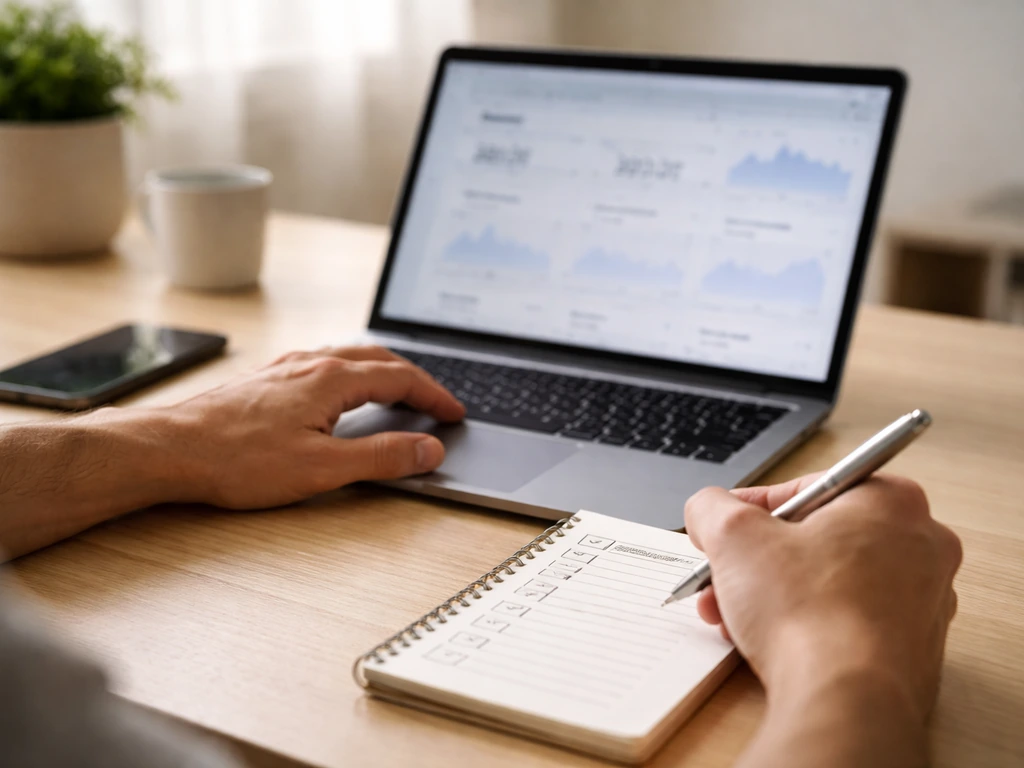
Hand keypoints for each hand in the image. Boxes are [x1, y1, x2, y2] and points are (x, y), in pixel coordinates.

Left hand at [151, 345, 464, 508]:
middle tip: (436, 400)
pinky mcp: (266, 380)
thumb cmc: (237, 459)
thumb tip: (428, 449)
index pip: (399, 377)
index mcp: (330, 379)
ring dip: (383, 372)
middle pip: (378, 359)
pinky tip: (341, 393)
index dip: (433, 395)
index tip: (454, 412)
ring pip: (348, 358)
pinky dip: (352, 374)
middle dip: (414, 378)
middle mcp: (310, 364)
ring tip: (399, 391)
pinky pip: (323, 365)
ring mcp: (285, 368)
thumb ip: (382, 458)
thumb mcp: (323, 468)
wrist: (171, 449)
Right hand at [683, 474, 961, 723]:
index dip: (753, 509)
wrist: (845, 702)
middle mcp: (921, 547)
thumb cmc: (809, 614)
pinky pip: (846, 624)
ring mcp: (923, 603)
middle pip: (817, 539)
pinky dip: (805, 628)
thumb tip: (708, 509)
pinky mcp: (913, 651)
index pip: (807, 488)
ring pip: (829, 584)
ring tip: (733, 615)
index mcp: (890, 502)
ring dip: (773, 595)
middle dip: (759, 561)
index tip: (727, 527)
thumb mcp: (732, 535)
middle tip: (724, 574)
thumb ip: (711, 507)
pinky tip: (768, 642)